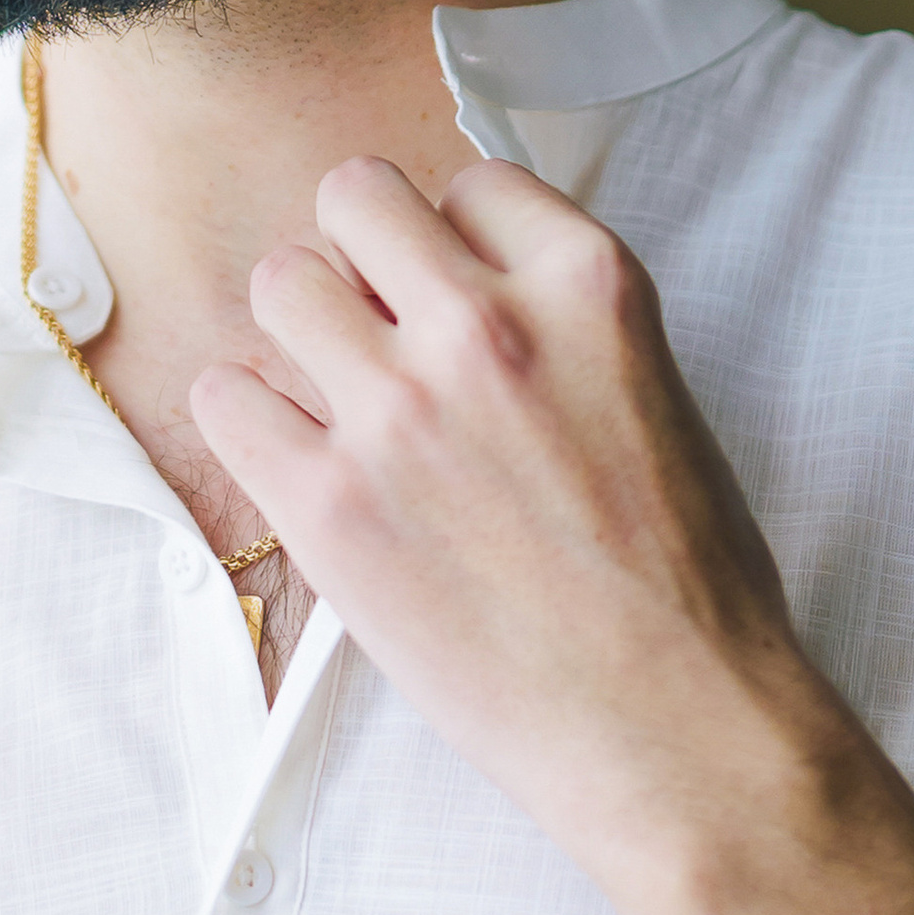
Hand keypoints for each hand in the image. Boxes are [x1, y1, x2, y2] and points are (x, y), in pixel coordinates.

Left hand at [190, 156, 839, 892]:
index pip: (468, 185)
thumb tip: (466, 296)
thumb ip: (562, 326)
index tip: (455, 298)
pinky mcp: (327, 504)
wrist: (675, 729)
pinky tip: (296, 460)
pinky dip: (249, 419)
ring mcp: (397, 412)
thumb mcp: (658, 397)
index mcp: (588, 286)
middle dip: (361, 256)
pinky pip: (225, 399)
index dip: (454, 242)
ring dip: (300, 330)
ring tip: (336, 397)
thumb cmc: (688, 587)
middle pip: (354, 199)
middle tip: (378, 329)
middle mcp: (485, 327)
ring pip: (280, 282)